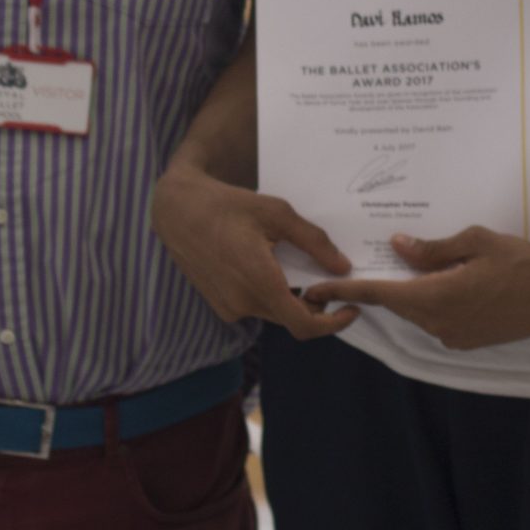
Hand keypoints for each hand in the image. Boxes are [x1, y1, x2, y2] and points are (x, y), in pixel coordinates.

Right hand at [151, 163, 359, 338]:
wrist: (178, 210)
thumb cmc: (229, 205)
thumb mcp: (278, 213)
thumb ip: (314, 242)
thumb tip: (343, 267)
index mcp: (260, 281)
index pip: (304, 324)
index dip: (333, 323)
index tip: (351, 308)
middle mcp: (243, 302)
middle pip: (292, 318)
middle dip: (315, 304)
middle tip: (328, 277)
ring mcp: (229, 307)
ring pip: (274, 312)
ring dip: (291, 297)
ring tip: (296, 265)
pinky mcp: (220, 305)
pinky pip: (256, 307)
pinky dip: (270, 294)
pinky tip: (269, 266)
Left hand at [303, 226, 529, 351]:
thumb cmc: (523, 262)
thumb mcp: (476, 241)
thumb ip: (433, 248)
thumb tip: (397, 246)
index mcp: (437, 297)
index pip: (379, 294)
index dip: (343, 292)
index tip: (313, 291)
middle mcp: (439, 323)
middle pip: (396, 303)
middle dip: (376, 287)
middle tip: (355, 267)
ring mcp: (454, 336)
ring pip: (417, 311)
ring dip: (409, 292)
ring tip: (411, 266)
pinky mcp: (468, 341)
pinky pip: (436, 318)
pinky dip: (430, 301)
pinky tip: (442, 281)